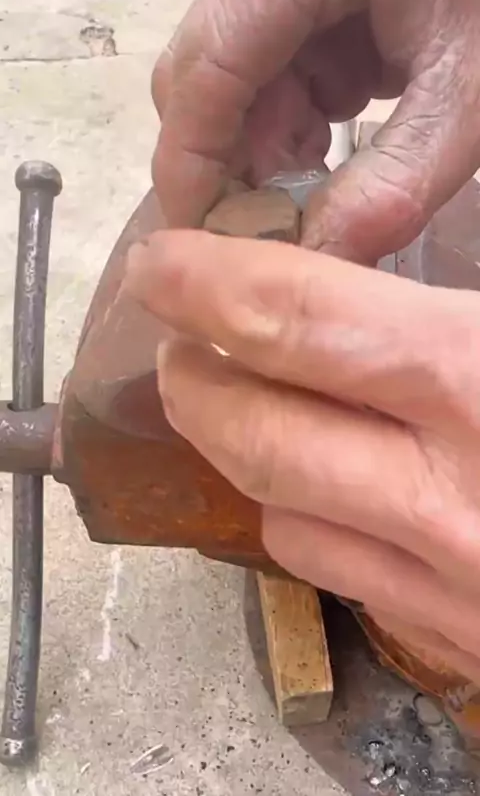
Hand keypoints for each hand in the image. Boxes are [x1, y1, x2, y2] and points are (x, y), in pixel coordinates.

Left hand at [126, 229, 479, 684]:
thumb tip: (336, 286)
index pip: (297, 318)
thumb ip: (436, 309)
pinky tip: (332, 487)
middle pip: (258, 434)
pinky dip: (306, 519)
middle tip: (180, 348)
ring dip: (242, 451)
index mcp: (477, 379)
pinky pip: (335, 574)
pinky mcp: (456, 638)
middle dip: (195, 381)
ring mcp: (448, 584)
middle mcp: (449, 497)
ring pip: (280, 513)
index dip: (208, 283)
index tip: (164, 268)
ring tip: (249, 409)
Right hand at [151, 0, 479, 263]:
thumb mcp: (464, 94)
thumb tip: (316, 262)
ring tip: (321, 185)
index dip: (193, 161)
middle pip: (200, 73)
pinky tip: (328, 146)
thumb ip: (395, 181)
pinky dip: (286, 127)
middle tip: (277, 230)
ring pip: (226, 83)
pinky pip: (259, 75)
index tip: (204, 244)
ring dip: (264, 151)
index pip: (212, 61)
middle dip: (232, 165)